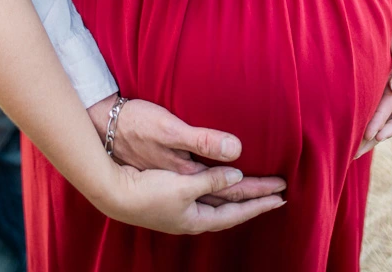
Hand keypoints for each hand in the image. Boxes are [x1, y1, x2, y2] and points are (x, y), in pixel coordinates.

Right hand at [100, 162, 285, 234]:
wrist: (111, 191)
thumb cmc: (146, 190)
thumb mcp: (183, 184)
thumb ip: (211, 180)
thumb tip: (237, 173)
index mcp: (196, 218)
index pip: (236, 212)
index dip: (258, 204)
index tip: (280, 196)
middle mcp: (191, 216)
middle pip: (230, 208)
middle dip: (254, 199)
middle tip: (278, 191)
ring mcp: (180, 208)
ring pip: (218, 201)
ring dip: (238, 193)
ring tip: (256, 187)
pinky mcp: (171, 195)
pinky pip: (205, 192)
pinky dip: (219, 186)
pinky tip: (220, 181)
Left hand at [355, 0, 391, 157]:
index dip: (389, 128)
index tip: (374, 136)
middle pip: (386, 120)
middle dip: (371, 137)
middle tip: (352, 153)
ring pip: (377, 108)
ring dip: (363, 124)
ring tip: (344, 141)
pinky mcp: (383, 73)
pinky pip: (372, 91)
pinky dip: (361, 103)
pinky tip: (345, 113)